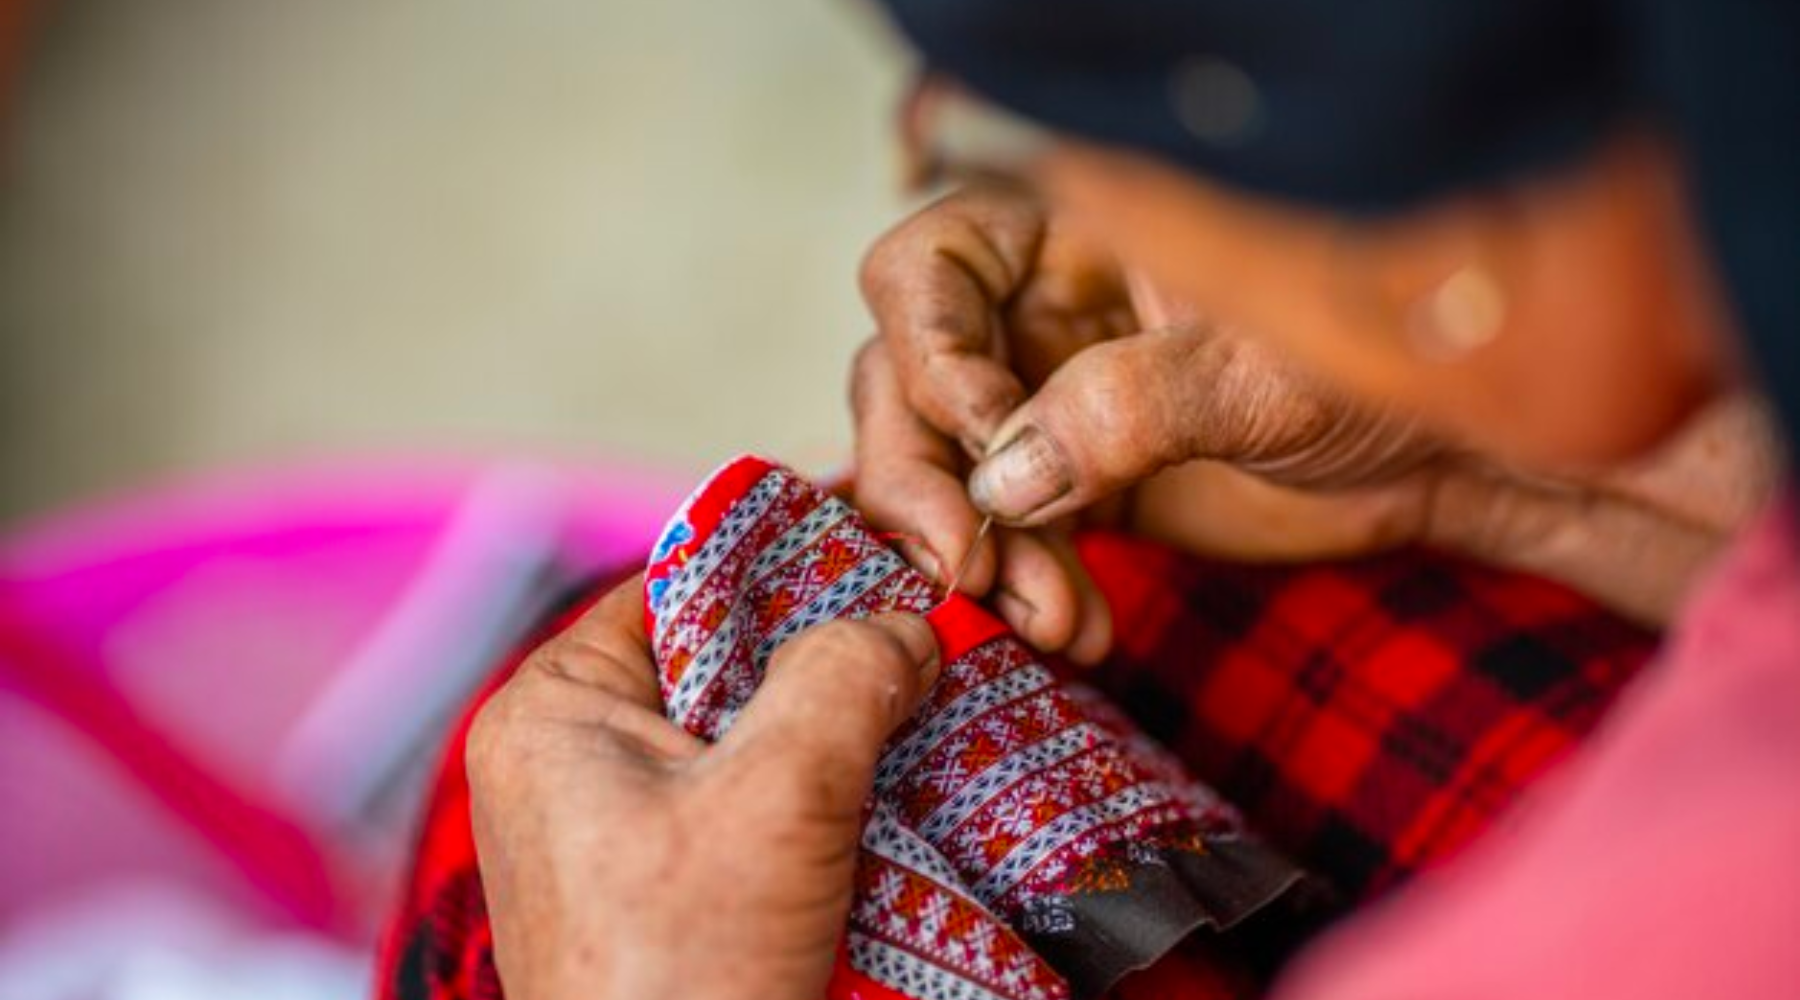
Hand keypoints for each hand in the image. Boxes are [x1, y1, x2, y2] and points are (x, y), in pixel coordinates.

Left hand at [466, 576, 939, 999]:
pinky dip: (825, 798)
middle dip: (831, 653)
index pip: (682, 583)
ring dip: (840, 731)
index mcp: (554, 711)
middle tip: (933, 635)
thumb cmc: (683, 979)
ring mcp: (617, 830)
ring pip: (751, 736)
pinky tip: (901, 793)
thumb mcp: (777, 799)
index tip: (894, 550)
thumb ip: (843, 679)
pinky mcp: (666, 889)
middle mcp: (572, 759)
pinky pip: (754, 808)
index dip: (792, 562)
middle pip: (725, 659)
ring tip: (933, 708)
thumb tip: (907, 624)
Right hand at [853, 186, 1443, 659]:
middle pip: (901, 375)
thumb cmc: (1379, 368)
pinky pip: (995, 530)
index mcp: (1073, 228)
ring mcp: (1040, 395)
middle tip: (965, 564)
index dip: (930, 352)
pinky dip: (1016, 585)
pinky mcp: (1062, 481)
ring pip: (936, 463)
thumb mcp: (1262, 373)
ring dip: (969, 549)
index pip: (927, 264)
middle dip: (923, 478)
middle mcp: (1035, 304)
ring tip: (1048, 617)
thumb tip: (1003, 475)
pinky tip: (1072, 627)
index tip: (993, 440)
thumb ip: (1131, 405)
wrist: (1436, 457)